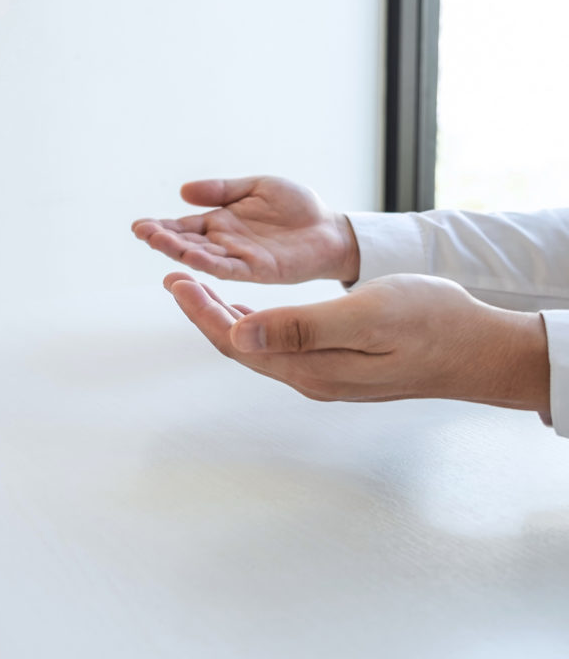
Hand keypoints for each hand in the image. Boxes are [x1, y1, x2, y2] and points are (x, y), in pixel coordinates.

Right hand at [132, 176, 359, 283]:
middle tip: (142, 233)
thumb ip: (222, 190)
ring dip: (180, 251)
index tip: (138, 226)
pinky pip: (230, 268)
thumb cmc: (297, 207)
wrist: (331, 228)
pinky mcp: (259, 269)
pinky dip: (210, 264)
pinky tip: (192, 257)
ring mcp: (240, 258)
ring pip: (203, 257)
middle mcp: (224, 243)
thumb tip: (184, 191)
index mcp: (220, 223)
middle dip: (164, 238)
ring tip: (158, 242)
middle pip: (187, 243)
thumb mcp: (256, 186)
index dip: (161, 227)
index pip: (184, 227)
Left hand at [164, 272, 550, 413]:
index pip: (236, 342)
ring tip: (200, 291)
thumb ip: (300, 327)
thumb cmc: (432, 323)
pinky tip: (249, 312)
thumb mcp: (365, 315)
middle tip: (176, 280)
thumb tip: (239, 335)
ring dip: (226, 320)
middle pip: (240, 348)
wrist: (482, 350)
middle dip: (204, 314)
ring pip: (258, 350)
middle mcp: (311, 378)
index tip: (176, 281)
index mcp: (311, 367)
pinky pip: (280, 349)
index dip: (201, 312)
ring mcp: (325, 376)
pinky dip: (255, 326)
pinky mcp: (339, 368)